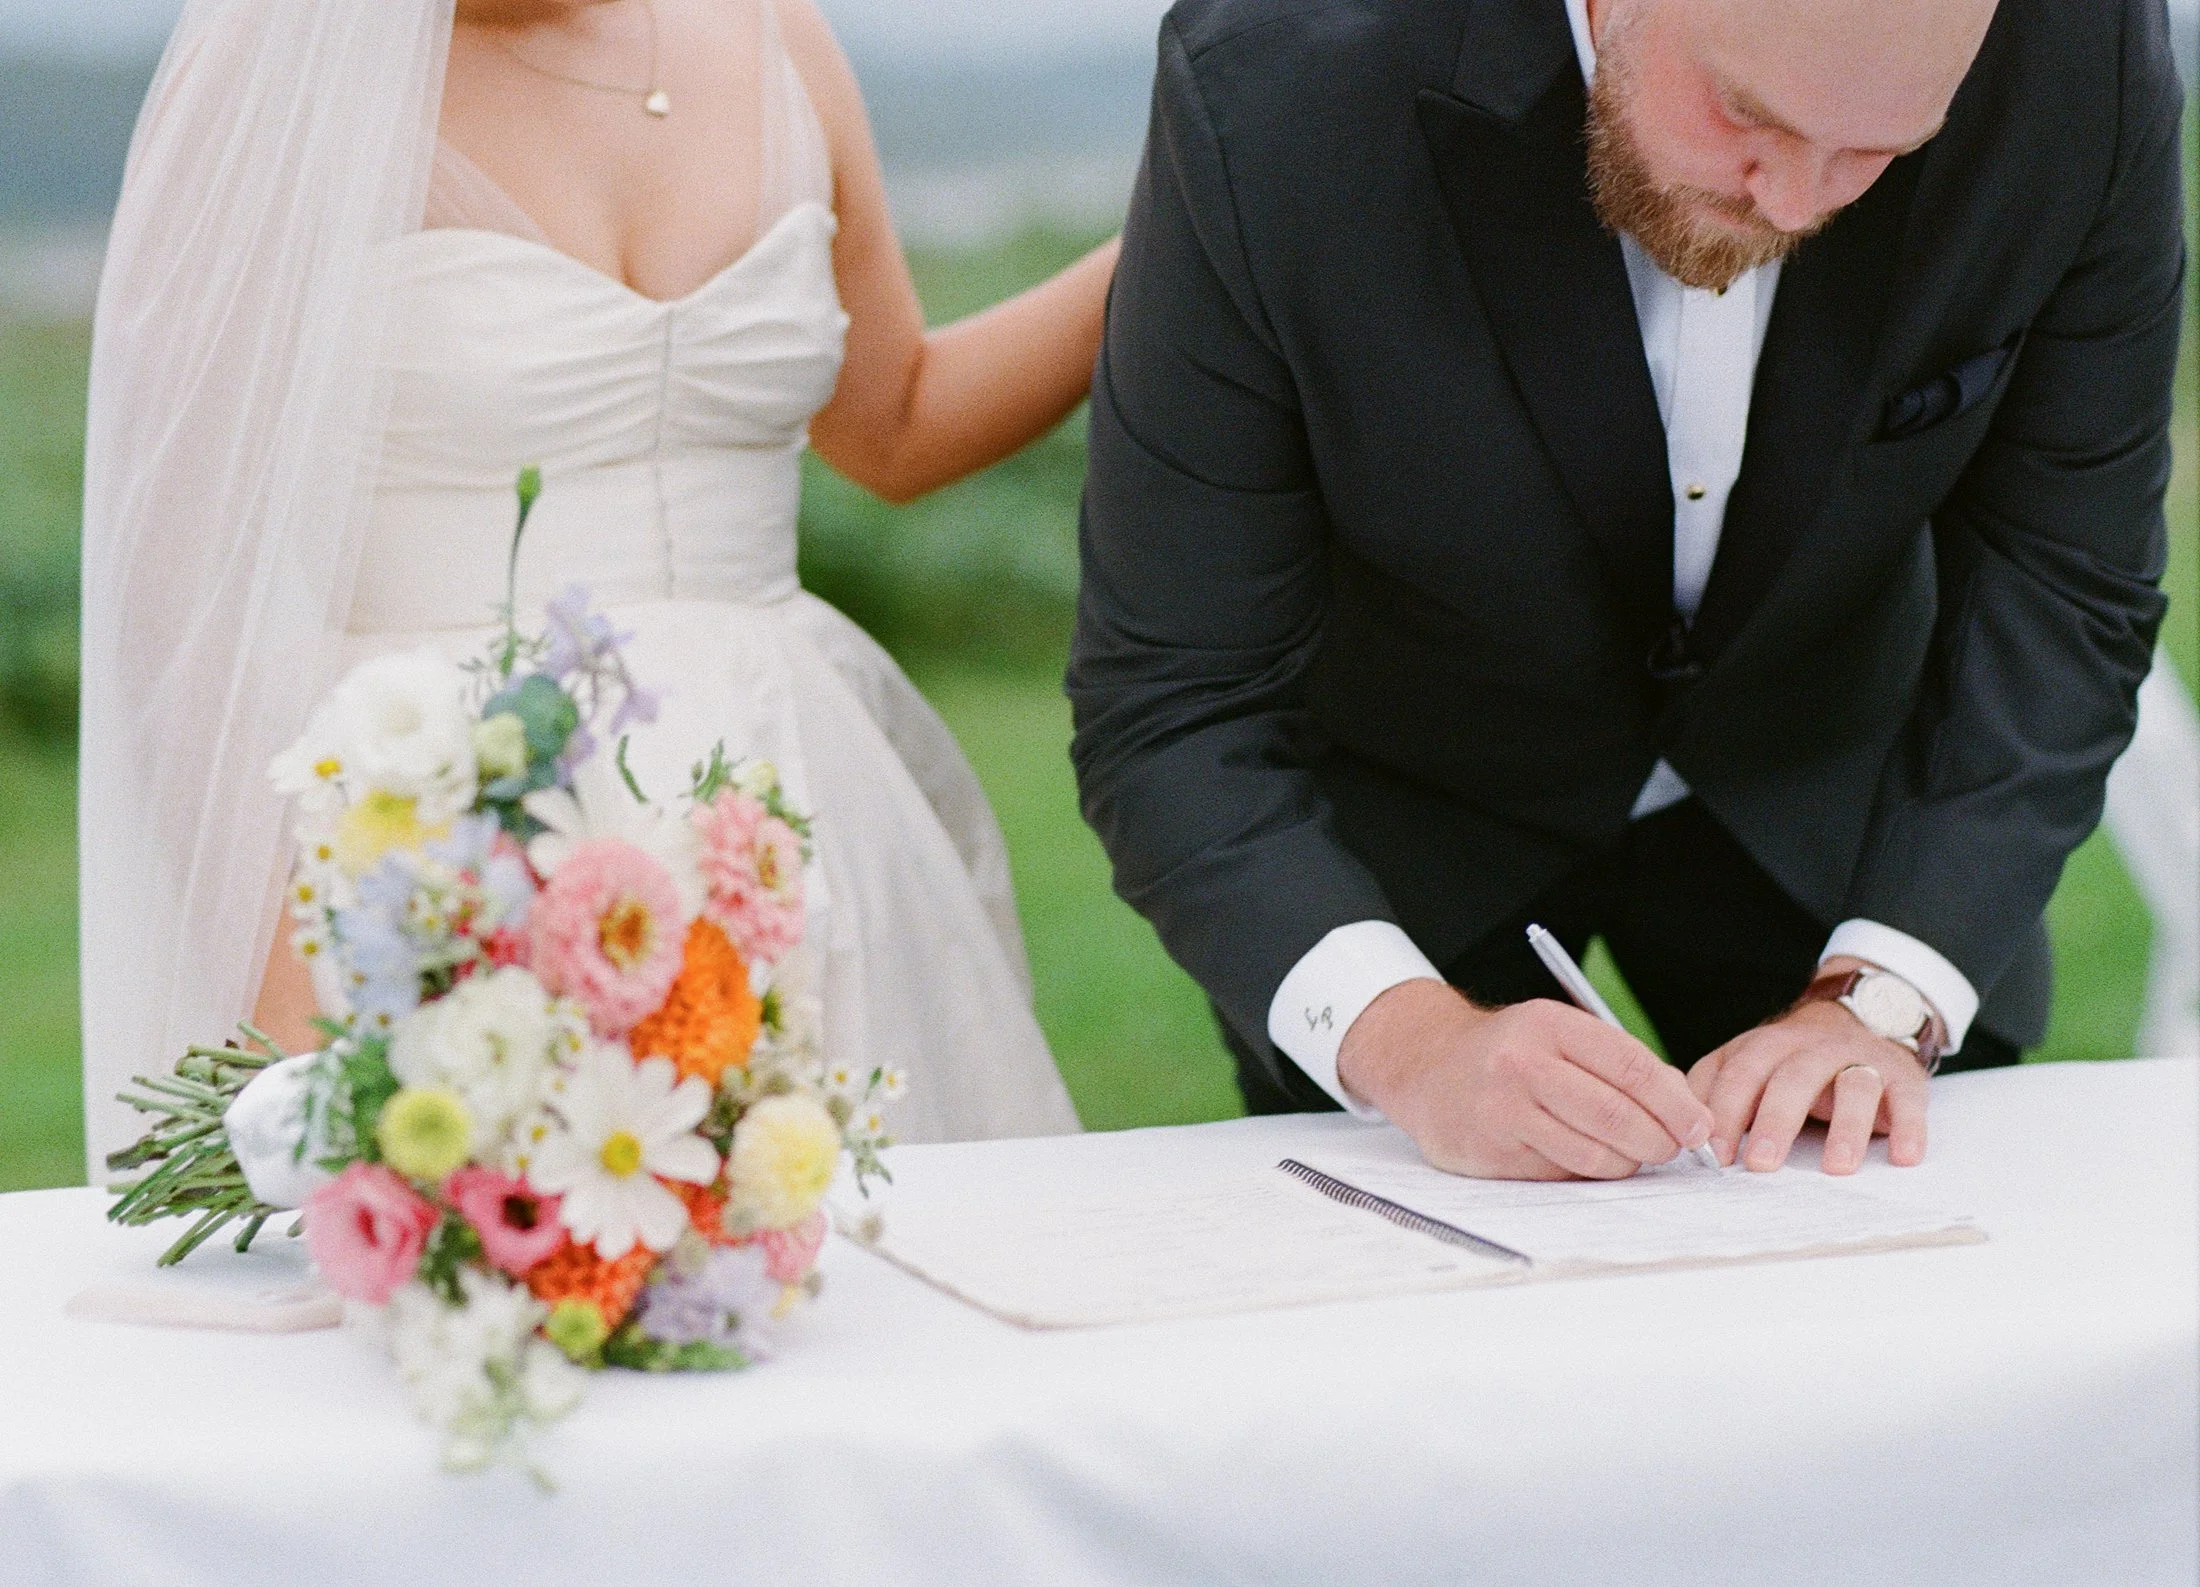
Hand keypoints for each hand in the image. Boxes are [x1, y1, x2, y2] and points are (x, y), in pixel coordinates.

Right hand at [1337, 980, 1714, 1180]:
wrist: (1427, 1067)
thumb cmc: (1509, 1052)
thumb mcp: (1557, 1034)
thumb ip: (1618, 1063)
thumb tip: (1685, 1110)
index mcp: (1548, 1025)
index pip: (1630, 1065)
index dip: (1674, 1102)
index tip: (1697, 1125)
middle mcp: (1521, 1064)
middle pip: (1615, 1115)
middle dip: (1658, 1141)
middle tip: (1671, 1149)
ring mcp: (1502, 1111)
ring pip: (1592, 1154)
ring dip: (1625, 1162)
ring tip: (1629, 1153)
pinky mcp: (1490, 1153)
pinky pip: (1560, 1174)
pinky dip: (1584, 1171)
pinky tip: (1581, 1155)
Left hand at [1688, 987, 1930, 1175]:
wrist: (1860, 1015)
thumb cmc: (1790, 1058)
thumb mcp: (1745, 1063)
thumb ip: (1711, 1089)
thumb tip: (1675, 1129)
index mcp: (1765, 1046)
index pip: (1739, 1075)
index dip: (1725, 1113)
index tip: (1715, 1156)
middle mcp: (1811, 1048)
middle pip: (1791, 1079)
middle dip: (1774, 1121)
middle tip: (1760, 1164)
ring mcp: (1858, 1060)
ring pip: (1853, 1086)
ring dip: (1846, 1127)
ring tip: (1836, 1167)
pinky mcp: (1901, 1076)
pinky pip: (1907, 1099)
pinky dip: (1909, 1127)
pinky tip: (1903, 1156)